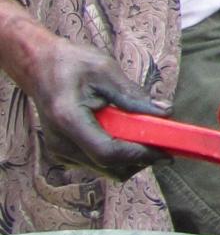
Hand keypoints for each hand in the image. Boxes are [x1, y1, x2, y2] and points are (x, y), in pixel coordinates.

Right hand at [0, 5, 169, 179]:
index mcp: (68, 121)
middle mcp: (61, 144)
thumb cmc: (71, 63)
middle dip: (141, 159)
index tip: (166, 150)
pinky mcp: (64, 153)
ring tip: (149, 136)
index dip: (140, 154)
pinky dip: (118, 156)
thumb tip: (164, 112)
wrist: (38, 66)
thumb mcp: (105, 70)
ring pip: (105, 170)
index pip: (108, 152)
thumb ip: (133, 95)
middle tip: (165, 143)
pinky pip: (97, 164)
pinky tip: (130, 136)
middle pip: (109, 167)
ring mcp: (60, 152)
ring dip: (131, 159)